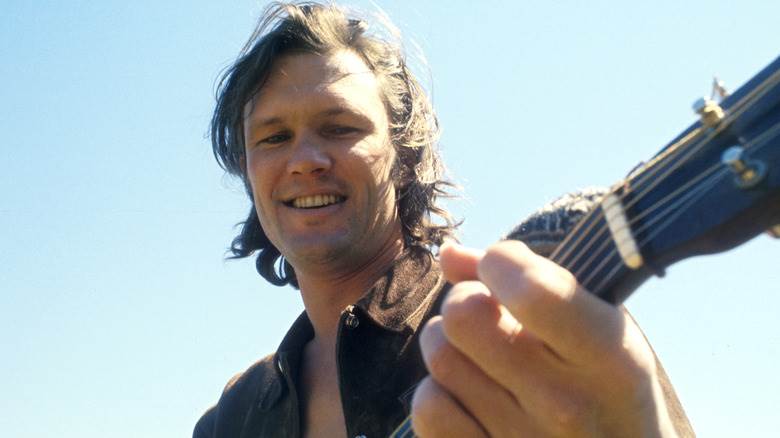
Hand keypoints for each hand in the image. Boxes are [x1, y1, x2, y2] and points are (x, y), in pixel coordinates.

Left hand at [411, 240, 676, 436]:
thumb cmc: (607, 387)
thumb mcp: (598, 326)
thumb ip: (531, 277)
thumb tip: (449, 254)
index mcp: (607, 357)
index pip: (530, 290)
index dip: (500, 263)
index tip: (504, 268)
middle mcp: (565, 405)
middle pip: (463, 314)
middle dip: (467, 299)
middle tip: (487, 313)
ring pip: (440, 355)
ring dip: (450, 344)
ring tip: (481, 356)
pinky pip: (428, 406)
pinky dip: (439, 392)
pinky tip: (468, 395)